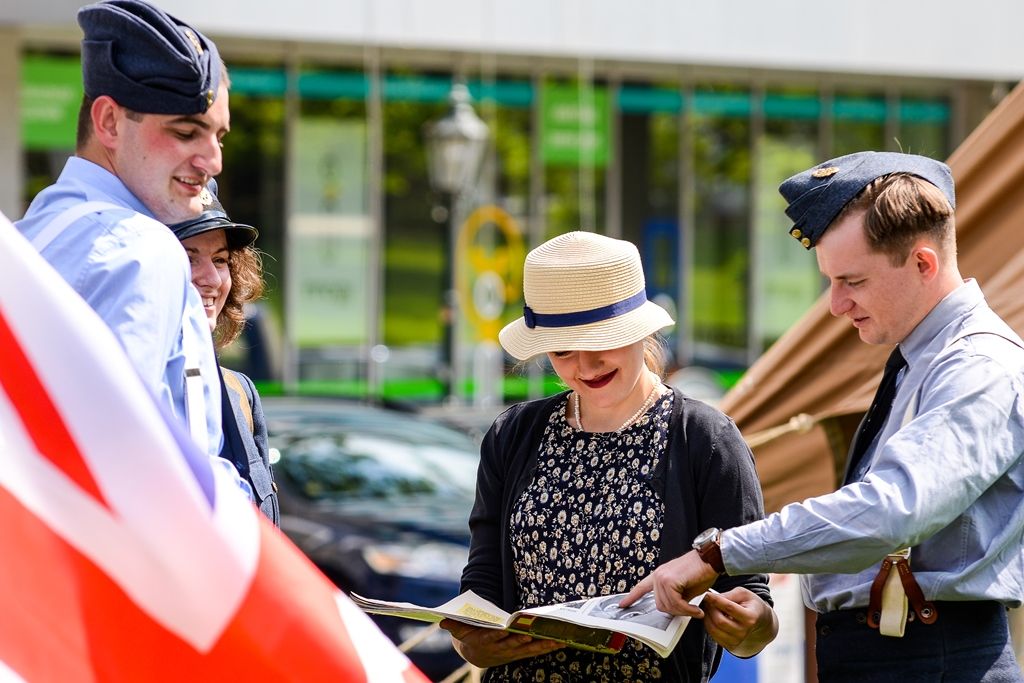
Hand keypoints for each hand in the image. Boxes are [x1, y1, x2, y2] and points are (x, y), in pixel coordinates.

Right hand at [439, 619, 564, 667]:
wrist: (477, 654)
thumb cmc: (469, 636)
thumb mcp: (460, 630)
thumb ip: (453, 625)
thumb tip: (441, 621)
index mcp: (484, 640)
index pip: (491, 638)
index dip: (497, 635)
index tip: (503, 630)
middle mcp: (500, 649)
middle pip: (512, 644)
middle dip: (521, 640)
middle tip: (530, 635)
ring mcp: (512, 652)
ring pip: (528, 649)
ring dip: (541, 644)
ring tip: (555, 638)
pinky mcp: (522, 653)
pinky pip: (536, 651)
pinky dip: (548, 647)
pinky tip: (560, 642)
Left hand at [619, 550, 718, 615]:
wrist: (710, 559)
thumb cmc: (701, 571)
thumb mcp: (685, 589)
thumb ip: (676, 598)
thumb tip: (675, 611)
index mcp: (660, 576)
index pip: (641, 587)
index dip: (632, 597)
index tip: (623, 604)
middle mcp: (658, 576)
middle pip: (660, 606)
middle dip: (676, 612)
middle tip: (690, 610)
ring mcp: (662, 577)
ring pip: (667, 606)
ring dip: (683, 611)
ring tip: (694, 609)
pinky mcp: (669, 580)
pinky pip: (675, 603)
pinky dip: (687, 610)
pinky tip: (695, 610)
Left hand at [702, 587, 778, 657]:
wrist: (760, 623)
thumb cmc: (750, 605)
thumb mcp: (744, 595)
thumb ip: (729, 595)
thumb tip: (712, 597)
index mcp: (751, 617)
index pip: (729, 608)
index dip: (716, 600)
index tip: (707, 594)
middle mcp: (745, 632)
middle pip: (719, 620)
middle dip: (710, 608)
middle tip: (706, 600)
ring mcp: (738, 641)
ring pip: (714, 629)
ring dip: (707, 616)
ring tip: (708, 607)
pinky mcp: (730, 646)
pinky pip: (713, 635)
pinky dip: (708, 624)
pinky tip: (711, 616)